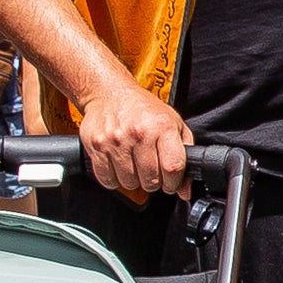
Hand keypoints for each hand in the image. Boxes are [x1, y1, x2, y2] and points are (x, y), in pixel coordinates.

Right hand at [75, 82, 189, 198]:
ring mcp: (116, 140)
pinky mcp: (97, 146)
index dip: (174, 182)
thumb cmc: (143, 109)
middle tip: (151, 170)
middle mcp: (138, 133)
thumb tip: (185, 189)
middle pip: (151, 180)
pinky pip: (108, 180)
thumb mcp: (173, 123)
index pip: (173, 168)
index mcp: (162, 126)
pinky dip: (114, 179)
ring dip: (134, 180)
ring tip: (134, 164)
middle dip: (154, 181)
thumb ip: (184, 155)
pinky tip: (119, 165)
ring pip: (129, 183)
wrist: (110, 92)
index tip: (171, 182)